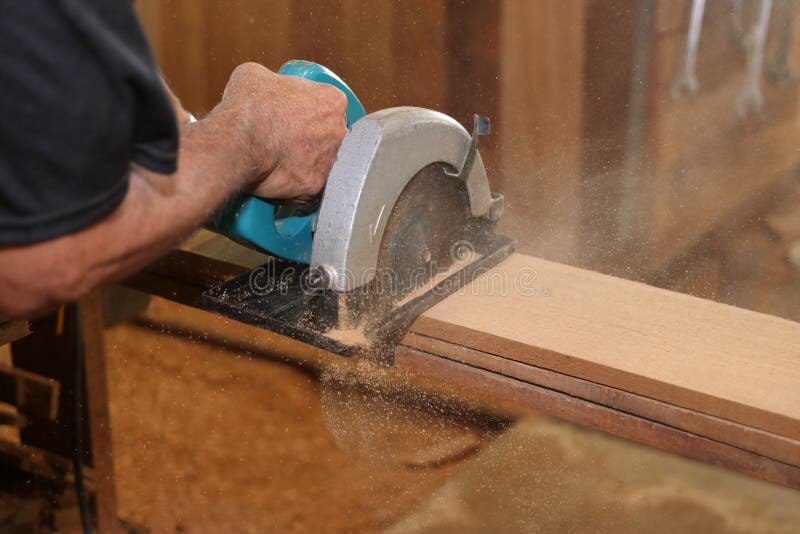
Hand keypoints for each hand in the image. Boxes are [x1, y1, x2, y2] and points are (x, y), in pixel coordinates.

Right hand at [218, 62, 347, 198]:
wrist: (237, 140)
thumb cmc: (248, 107)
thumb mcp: (257, 75)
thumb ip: (275, 82)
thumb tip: (268, 88)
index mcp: (332, 100)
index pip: (330, 107)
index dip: (312, 113)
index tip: (298, 118)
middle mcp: (337, 132)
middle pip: (330, 138)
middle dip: (312, 141)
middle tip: (288, 141)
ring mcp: (329, 162)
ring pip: (321, 166)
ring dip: (305, 165)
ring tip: (281, 162)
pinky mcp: (314, 187)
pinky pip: (307, 190)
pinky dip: (294, 187)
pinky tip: (278, 179)